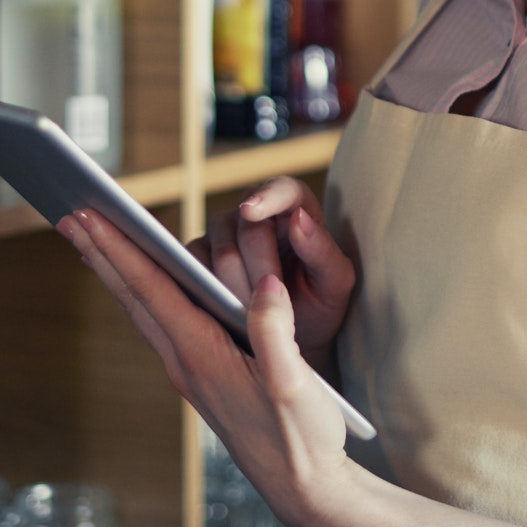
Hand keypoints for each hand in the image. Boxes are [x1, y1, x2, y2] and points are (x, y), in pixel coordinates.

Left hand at [60, 209, 526, 526]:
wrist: (302, 487)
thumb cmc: (302, 437)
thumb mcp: (294, 384)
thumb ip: (277, 333)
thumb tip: (266, 284)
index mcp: (202, 354)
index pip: (151, 291)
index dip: (119, 250)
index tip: (88, 217)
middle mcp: (185, 361)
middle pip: (132, 297)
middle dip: (100, 253)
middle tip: (66, 214)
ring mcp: (189, 371)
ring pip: (141, 310)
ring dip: (115, 271)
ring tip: (93, 238)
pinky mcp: (201, 375)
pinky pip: (160, 322)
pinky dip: (142, 292)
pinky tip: (142, 283)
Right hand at [191, 176, 354, 373]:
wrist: (291, 336)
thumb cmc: (319, 302)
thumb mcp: (335, 283)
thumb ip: (323, 251)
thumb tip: (298, 219)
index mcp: (295, 208)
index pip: (282, 189)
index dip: (266, 198)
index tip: (250, 211)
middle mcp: (255, 214)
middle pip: (246, 229)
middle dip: (260, 268)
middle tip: (273, 299)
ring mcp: (222, 234)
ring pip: (217, 252)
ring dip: (236, 286)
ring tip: (255, 311)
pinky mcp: (196, 257)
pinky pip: (190, 269)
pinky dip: (207, 291)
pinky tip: (223, 310)